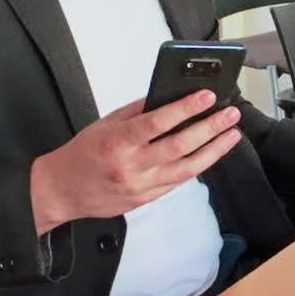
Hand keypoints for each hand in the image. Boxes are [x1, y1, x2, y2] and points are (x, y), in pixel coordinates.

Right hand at [29, 90, 241, 233]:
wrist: (62, 191)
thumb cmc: (83, 153)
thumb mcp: (105, 123)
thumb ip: (137, 110)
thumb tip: (169, 96)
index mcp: (117, 142)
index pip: (157, 122)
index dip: (184, 109)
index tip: (206, 96)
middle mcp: (131, 166)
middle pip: (179, 146)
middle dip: (209, 128)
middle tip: (230, 114)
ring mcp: (141, 186)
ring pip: (186, 168)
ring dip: (213, 150)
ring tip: (232, 134)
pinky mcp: (147, 199)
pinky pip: (179, 181)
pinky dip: (198, 165)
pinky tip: (212, 152)